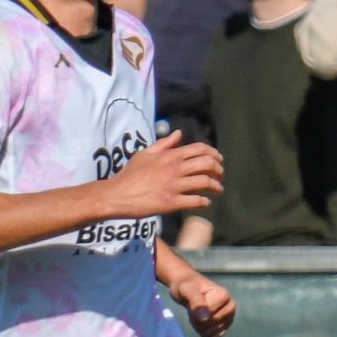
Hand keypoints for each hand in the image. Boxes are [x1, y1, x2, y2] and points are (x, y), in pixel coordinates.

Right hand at [105, 131, 223, 217]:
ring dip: (216, 186)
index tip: (219, 160)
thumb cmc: (130, 175)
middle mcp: (174, 168)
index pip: (199, 149)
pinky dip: (205, 202)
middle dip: (219, 170)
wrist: (116, 194)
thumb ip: (164, 144)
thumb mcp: (145, 154)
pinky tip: (205, 202)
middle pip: (207, 164)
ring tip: (218, 190)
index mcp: (169, 156)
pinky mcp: (171, 202)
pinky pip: (196, 201)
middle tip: (220, 176)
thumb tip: (178, 133)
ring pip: (205, 182)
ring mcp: (174, 185)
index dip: (213, 154)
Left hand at [167, 264, 236, 336]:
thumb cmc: (187, 287)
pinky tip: (200, 323)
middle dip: (199, 321)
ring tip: (196, 315)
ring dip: (200, 327)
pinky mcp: (224, 327)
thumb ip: (196, 301)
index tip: (192, 302)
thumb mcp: (187, 290)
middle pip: (214, 324)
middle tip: (193, 310)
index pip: (210, 315)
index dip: (197, 312)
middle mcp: (231, 307)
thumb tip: (205, 318)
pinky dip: (204, 334)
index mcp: (225, 295)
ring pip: (213, 333)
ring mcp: (229, 318)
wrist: (188, 289)